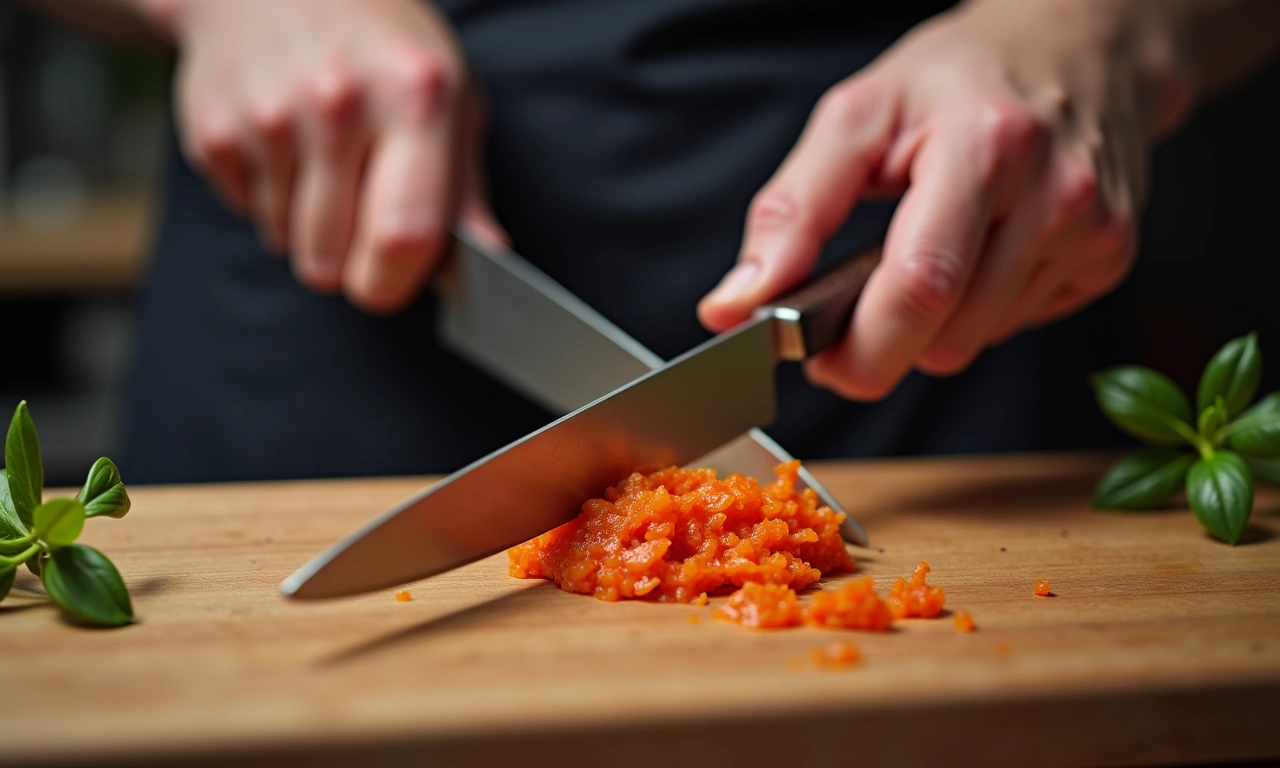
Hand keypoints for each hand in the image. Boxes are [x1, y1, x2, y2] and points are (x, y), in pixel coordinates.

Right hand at [162, 0, 503, 312]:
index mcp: (415, 99)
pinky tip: (285, 144)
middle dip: (348, 261)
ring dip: (308, 227)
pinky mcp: (213, 130)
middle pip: (333, 259)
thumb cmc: (383, 46)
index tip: (391, 283)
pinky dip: (268, 198)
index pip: (404, 235)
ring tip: (324, 163)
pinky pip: (247, 213)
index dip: (395, 282)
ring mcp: (268, 117)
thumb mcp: (452, 96)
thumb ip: (467, 188)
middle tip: (360, 212)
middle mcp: (339, 105)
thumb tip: (487, 260)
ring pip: (287, 243)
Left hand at [699, 0, 1190, 398]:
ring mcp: (1093, 232)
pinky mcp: (1110, 259)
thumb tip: (737, 301)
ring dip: (932, 326)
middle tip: (853, 310)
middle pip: (948, 336)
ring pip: (977, 343)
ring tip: (927, 254)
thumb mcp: (857, 117)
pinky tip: (980, 253)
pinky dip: (980, 310)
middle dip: (884, 345)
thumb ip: (790, 211)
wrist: (1079, 46)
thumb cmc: (960, 77)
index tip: (817, 357)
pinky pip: (1015, 328)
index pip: (920, 284)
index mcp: (986, 145)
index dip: (859, 345)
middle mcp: (1055, 193)